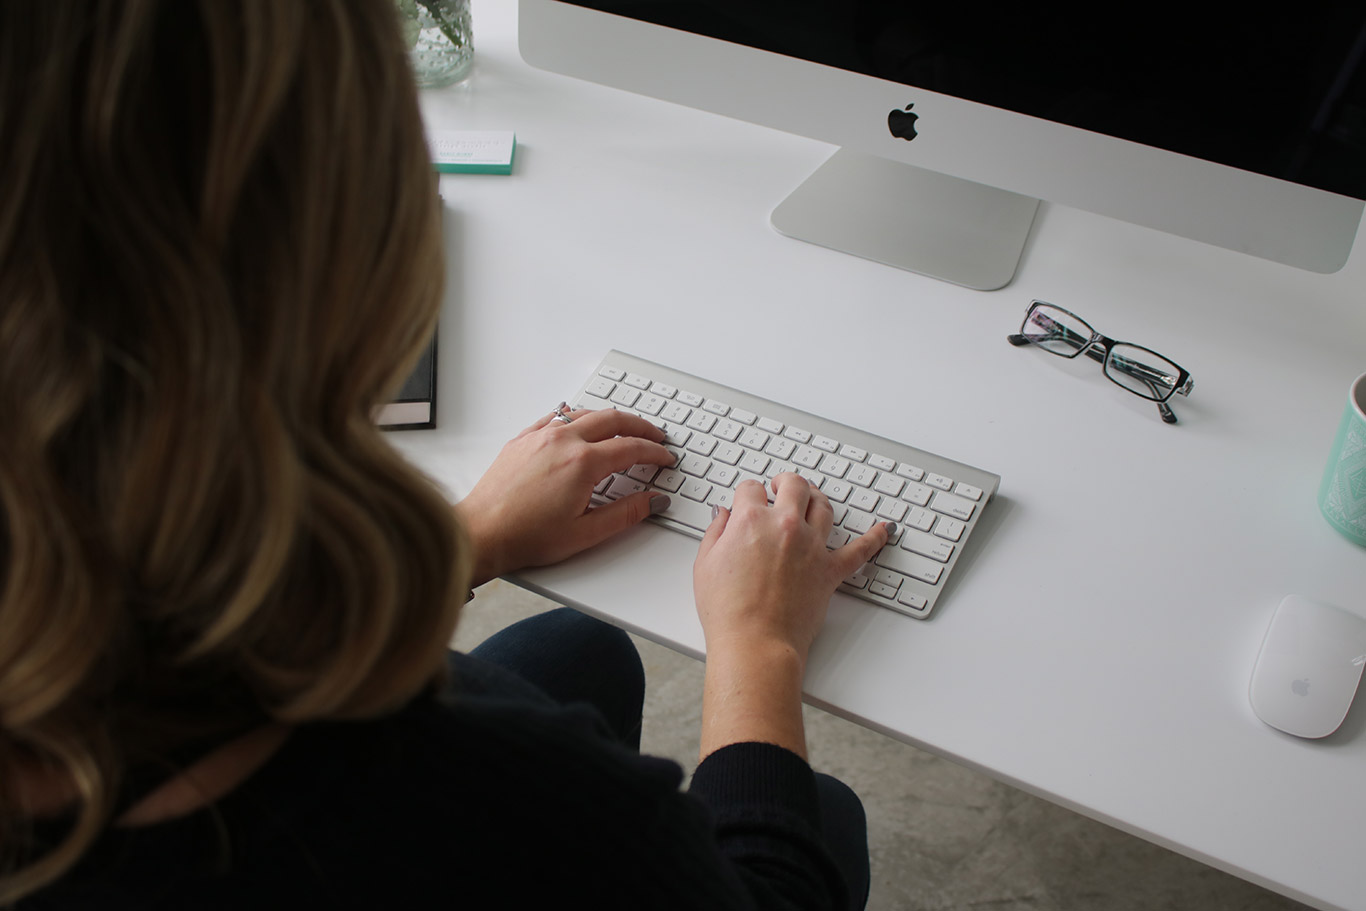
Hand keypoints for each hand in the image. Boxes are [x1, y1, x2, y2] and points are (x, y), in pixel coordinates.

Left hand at [456, 407, 674, 586]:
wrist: (481, 533)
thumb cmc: (525, 536)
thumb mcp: (586, 533)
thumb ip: (626, 513)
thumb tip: (654, 501)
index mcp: (582, 463)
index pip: (631, 448)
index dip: (654, 452)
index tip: (664, 458)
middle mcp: (562, 441)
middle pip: (612, 420)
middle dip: (639, 426)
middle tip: (654, 436)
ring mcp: (539, 436)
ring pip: (584, 413)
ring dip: (610, 418)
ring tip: (623, 428)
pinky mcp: (522, 439)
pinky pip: (556, 416)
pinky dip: (576, 416)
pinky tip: (579, 422)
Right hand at [692, 473, 889, 759]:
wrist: (755, 643)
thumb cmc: (728, 611)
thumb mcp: (705, 564)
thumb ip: (716, 532)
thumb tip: (723, 515)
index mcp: (751, 521)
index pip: (751, 489)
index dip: (748, 494)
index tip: (747, 501)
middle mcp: (786, 527)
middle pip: (795, 486)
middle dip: (786, 482)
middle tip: (781, 486)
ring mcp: (812, 547)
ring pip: (823, 507)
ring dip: (817, 498)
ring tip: (812, 499)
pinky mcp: (830, 571)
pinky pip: (861, 550)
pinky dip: (875, 537)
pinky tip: (884, 529)